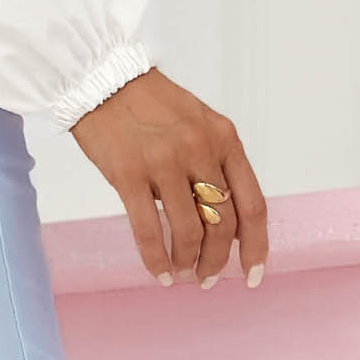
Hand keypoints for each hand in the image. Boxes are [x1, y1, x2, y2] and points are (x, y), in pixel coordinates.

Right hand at [71, 68, 267, 289]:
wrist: (104, 81)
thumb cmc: (150, 106)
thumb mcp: (198, 125)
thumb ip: (214, 164)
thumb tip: (220, 220)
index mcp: (225, 139)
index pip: (252, 204)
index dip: (256, 246)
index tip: (251, 274)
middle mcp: (200, 150)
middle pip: (222, 224)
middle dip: (216, 261)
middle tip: (206, 279)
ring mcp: (165, 162)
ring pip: (190, 231)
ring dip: (187, 262)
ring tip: (181, 274)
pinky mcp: (129, 174)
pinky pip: (149, 231)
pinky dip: (156, 260)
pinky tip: (159, 273)